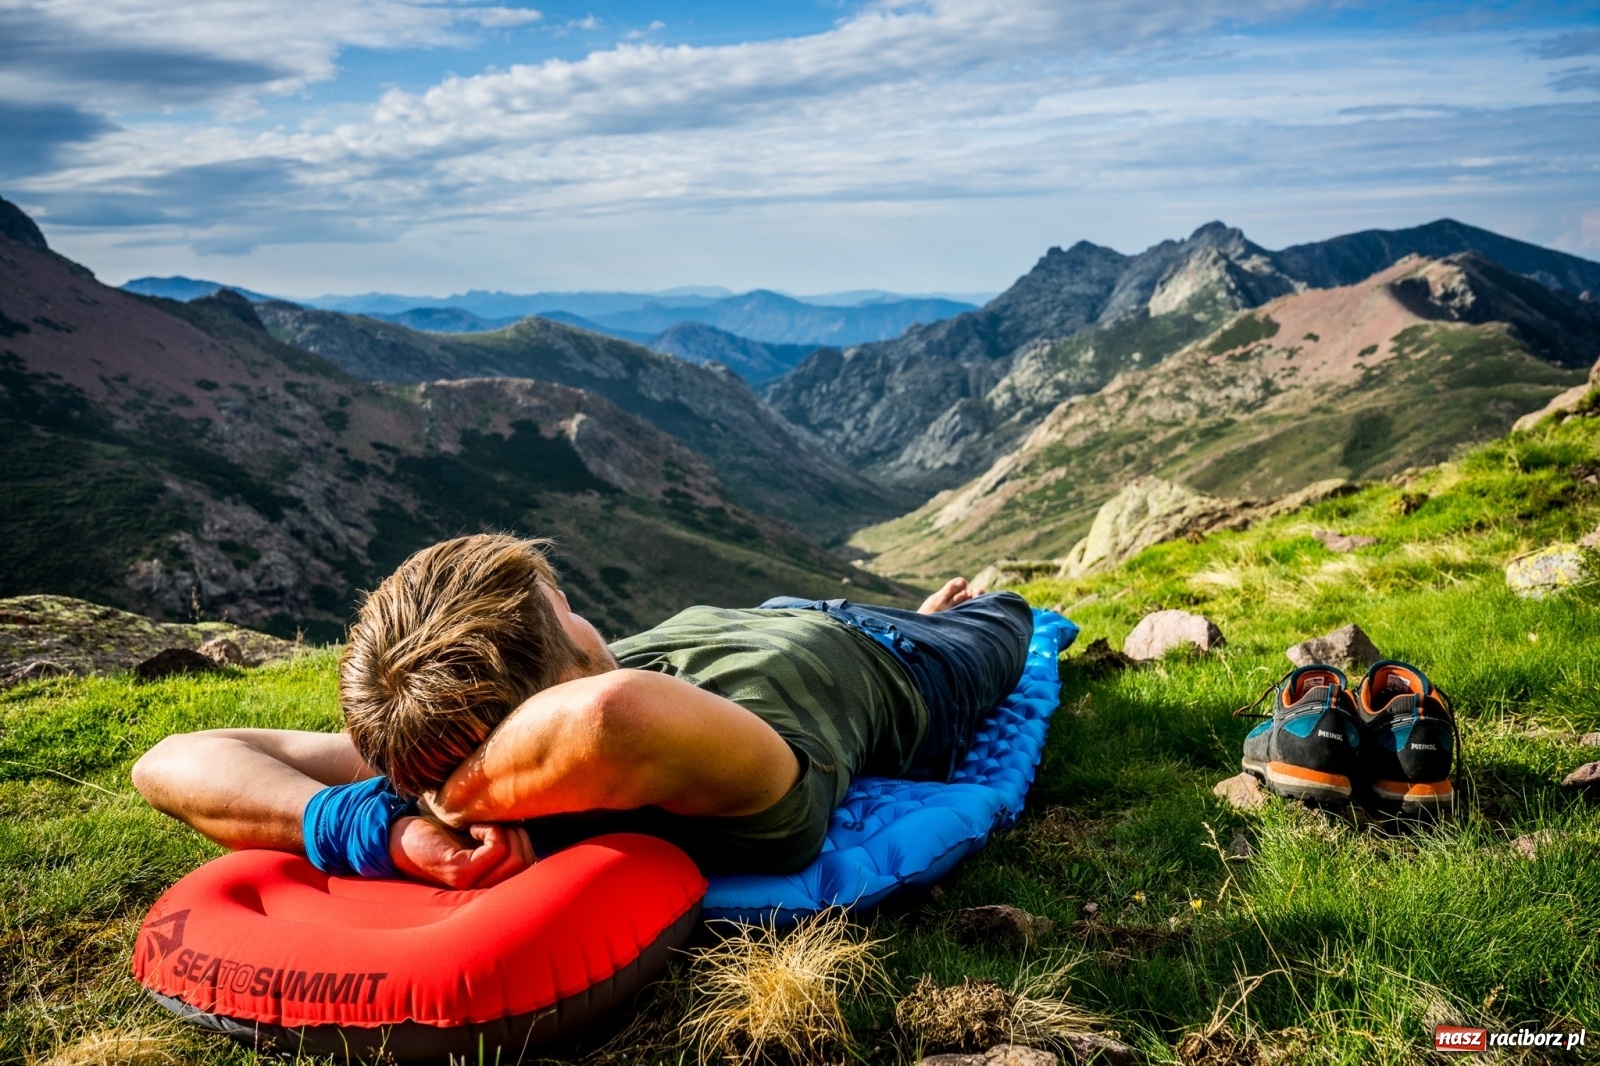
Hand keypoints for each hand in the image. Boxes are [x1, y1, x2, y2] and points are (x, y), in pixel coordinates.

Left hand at [387, 816, 533, 888]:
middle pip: (529, 865)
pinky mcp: (459, 875)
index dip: (527, 845)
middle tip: (494, 823)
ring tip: (483, 825)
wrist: (400, 834)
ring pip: (517, 858)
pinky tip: (471, 827)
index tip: (508, 827)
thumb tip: (536, 828)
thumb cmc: (441, 833)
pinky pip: (497, 848)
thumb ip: (505, 845)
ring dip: (506, 831)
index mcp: (490, 888)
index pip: (532, 875)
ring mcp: (471, 887)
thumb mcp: (479, 840)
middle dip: (519, 835)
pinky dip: (491, 829)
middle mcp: (482, 894)